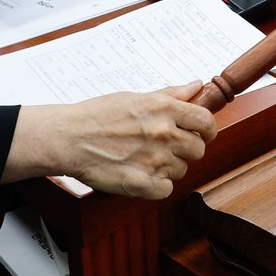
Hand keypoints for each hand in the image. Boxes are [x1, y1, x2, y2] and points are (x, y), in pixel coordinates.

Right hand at [4, 82, 217, 199]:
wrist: (68, 138)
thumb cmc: (97, 115)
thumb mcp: (135, 97)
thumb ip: (170, 94)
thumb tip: (195, 86)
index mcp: (164, 109)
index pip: (206, 122)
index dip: (207, 130)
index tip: (202, 134)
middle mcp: (163, 134)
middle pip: (197, 149)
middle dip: (186, 149)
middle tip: (165, 147)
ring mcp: (154, 160)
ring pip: (181, 170)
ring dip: (168, 167)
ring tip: (144, 158)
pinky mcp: (142, 183)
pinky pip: (166, 189)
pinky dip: (157, 185)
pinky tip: (141, 174)